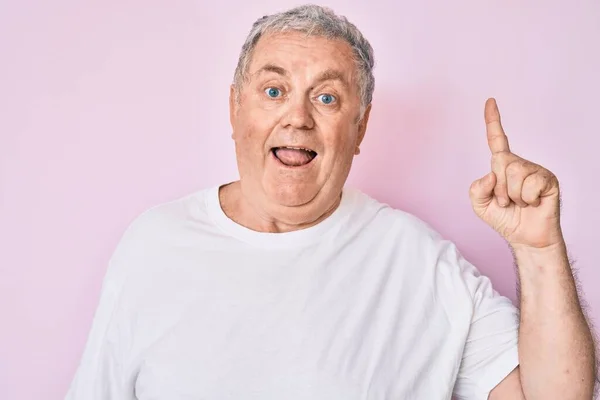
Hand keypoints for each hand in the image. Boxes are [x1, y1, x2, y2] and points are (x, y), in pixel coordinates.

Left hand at [469, 98, 562, 248]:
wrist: (525, 238)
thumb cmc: (505, 219)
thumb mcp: (479, 205)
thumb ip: (476, 189)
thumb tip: (491, 175)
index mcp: (502, 166)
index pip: (497, 140)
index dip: (493, 120)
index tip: (490, 101)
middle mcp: (519, 164)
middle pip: (501, 161)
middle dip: (499, 187)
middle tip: (507, 201)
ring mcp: (535, 171)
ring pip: (515, 172)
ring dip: (512, 194)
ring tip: (520, 203)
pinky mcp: (549, 180)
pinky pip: (530, 184)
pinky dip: (527, 198)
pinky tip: (533, 204)